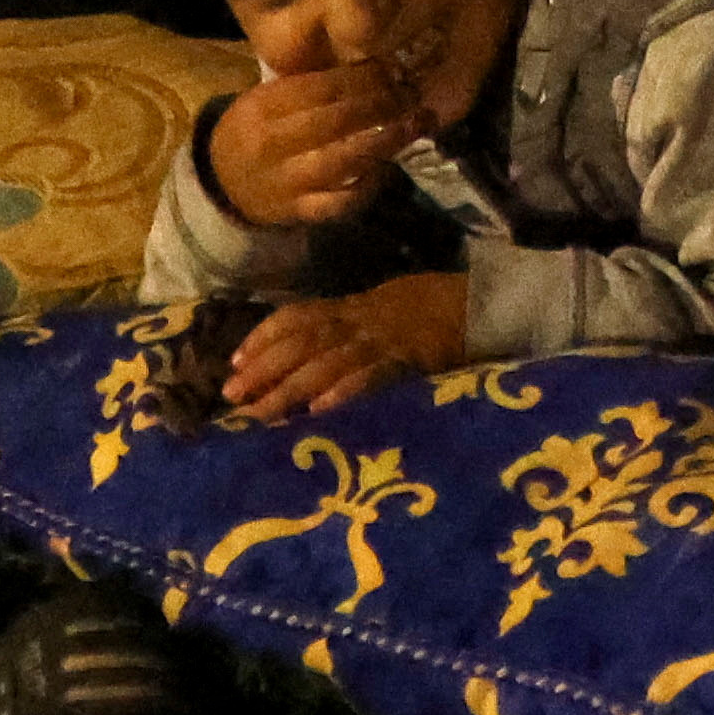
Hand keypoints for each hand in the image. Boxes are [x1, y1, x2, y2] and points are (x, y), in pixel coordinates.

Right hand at [209, 51, 425, 227]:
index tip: (394, 68)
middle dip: (382, 104)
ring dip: (386, 141)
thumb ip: (308, 84)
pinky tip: (388, 168)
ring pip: (344, 161)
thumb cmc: (254, 131)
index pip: (322, 87)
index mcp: (263, 107)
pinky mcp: (298, 212)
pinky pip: (340, 202)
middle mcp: (273, 143)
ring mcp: (287, 182)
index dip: (365, 77)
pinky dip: (368, 186)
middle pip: (337, 120)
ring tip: (416, 124)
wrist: (223, 186)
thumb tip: (373, 66)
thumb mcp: (267, 99)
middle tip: (412, 94)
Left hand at [223, 273, 469, 420]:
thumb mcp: (383, 306)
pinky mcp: (408, 360)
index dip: (263, 338)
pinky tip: (320, 410)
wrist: (481, 301)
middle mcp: (359, 321)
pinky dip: (345, 391)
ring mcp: (382, 340)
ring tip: (261, 414)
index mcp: (352, 306)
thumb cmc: (432, 305)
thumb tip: (310, 350)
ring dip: (290, 390)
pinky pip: (372, 376)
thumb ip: (350, 323)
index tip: (233, 363)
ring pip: (325, 364)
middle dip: (264, 371)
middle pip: (301, 344)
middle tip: (232, 398)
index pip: (297, 317)